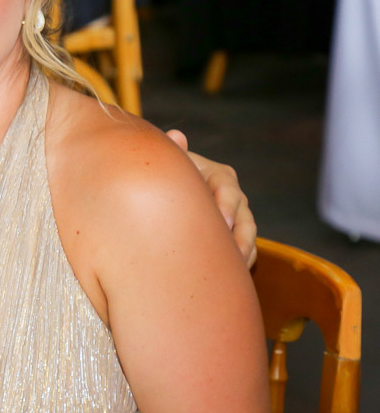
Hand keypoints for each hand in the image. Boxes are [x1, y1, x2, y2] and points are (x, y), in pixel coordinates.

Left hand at [167, 129, 256, 266]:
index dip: (226, 203)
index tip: (221, 221)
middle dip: (240, 235)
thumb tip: (176, 135)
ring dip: (243, 252)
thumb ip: (173, 154)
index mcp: (217, 175)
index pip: (226, 186)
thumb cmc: (165, 176)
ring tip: (233, 269)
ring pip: (248, 234)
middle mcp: (232, 195)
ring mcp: (236, 216)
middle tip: (232, 254)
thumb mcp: (167, 164)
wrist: (165, 193)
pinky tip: (231, 276)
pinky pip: (245, 249)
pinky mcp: (234, 235)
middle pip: (243, 214)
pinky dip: (240, 262)